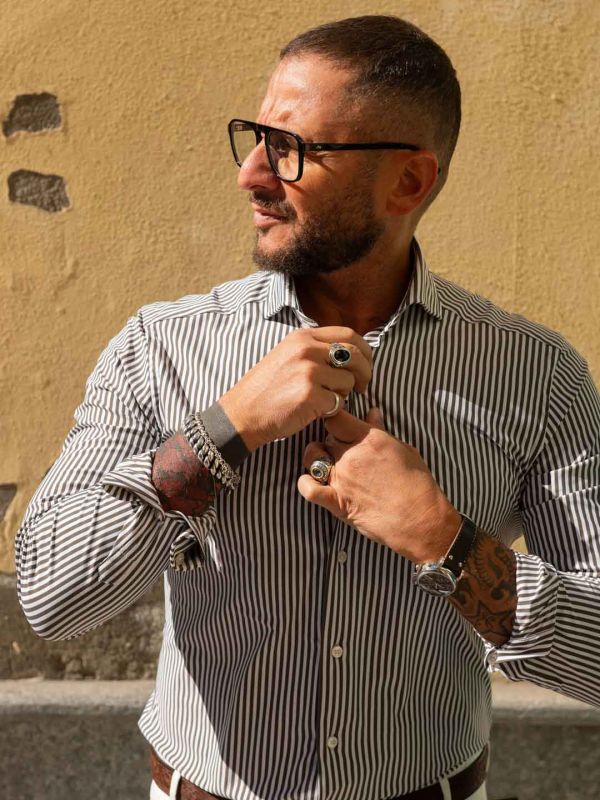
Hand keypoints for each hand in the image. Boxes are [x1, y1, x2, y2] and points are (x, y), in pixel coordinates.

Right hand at [219, 326, 372, 451]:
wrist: (243, 412)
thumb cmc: (267, 388)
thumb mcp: (287, 355)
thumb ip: (315, 349)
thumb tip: (350, 352)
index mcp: (303, 337)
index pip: (348, 334)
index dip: (364, 350)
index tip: (366, 363)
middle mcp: (307, 349)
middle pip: (355, 355)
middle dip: (365, 372)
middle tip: (362, 386)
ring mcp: (308, 371)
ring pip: (348, 381)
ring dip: (343, 394)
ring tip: (324, 400)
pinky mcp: (310, 395)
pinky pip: (338, 402)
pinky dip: (332, 409)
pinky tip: (315, 410)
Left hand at [297, 406, 461, 563]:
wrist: (419, 519)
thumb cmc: (417, 485)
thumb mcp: (403, 449)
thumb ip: (381, 430)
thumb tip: (372, 413)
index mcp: (368, 439)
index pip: (335, 417)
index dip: (333, 417)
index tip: (337, 420)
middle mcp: (351, 456)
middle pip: (325, 436)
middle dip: (330, 438)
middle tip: (339, 446)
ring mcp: (341, 479)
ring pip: (312, 457)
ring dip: (314, 456)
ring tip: (324, 461)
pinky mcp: (336, 502)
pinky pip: (308, 489)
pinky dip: (305, 484)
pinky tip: (312, 482)